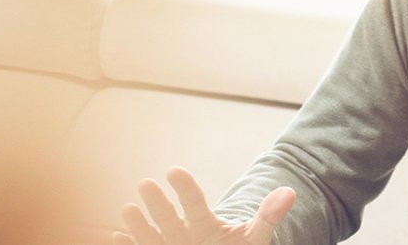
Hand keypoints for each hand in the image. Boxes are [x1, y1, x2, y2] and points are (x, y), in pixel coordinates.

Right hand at [113, 166, 295, 244]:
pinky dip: (129, 244)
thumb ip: (268, 216)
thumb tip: (290, 193)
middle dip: (158, 202)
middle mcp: (181, 232)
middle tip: (146, 183)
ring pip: (151, 234)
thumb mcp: (253, 237)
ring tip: (129, 209)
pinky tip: (117, 237)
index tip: (175, 170)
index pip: (194, 201)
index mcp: (203, 221)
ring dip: (138, 224)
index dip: (186, 187)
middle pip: (169, 216)